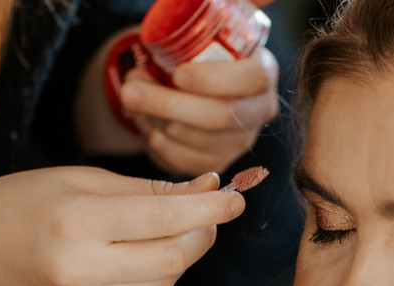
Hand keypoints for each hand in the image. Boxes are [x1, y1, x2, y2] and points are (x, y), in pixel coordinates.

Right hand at [0, 167, 242, 285]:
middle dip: (202, 235)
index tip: (237, 197)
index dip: (211, 211)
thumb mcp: (80, 180)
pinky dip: (149, 273)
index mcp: (77, 221)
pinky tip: (132, 253)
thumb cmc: (22, 202)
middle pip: (174, 260)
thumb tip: (209, 192)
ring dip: (180, 255)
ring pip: (163, 283)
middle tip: (210, 213)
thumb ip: (146, 190)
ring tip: (173, 229)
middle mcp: (81, 268)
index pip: (166, 220)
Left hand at [119, 47, 279, 175]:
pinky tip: (146, 122)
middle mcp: (259, 111)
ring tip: (132, 98)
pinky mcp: (217, 162)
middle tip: (130, 91)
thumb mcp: (208, 31)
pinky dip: (156, 140)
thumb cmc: (201, 55)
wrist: (196, 90)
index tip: (177, 74)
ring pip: (194, 138)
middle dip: (169, 104)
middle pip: (220, 116)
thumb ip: (215, 14)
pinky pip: (181, 158)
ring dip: (156, 119)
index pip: (252, 79)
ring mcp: (240, 142)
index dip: (213, 79)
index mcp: (264, 72)